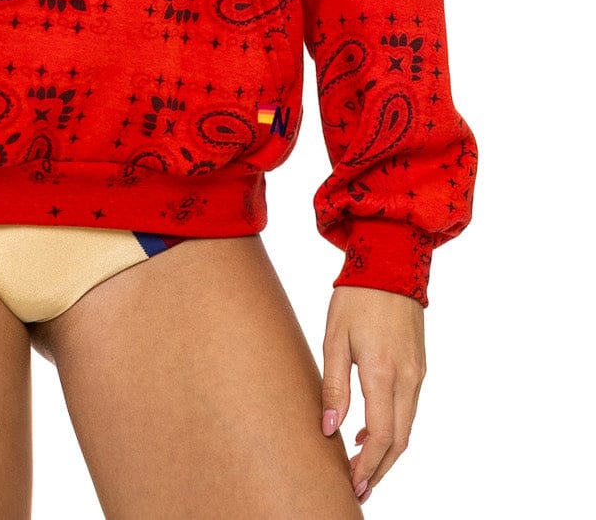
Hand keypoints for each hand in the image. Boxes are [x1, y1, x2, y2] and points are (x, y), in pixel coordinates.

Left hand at [320, 284, 425, 503]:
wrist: (391, 261)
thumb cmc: (356, 297)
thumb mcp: (334, 338)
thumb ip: (333, 385)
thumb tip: (330, 429)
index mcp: (383, 372)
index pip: (382, 436)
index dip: (368, 466)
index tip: (352, 484)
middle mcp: (408, 378)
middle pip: (399, 440)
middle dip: (379, 469)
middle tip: (358, 488)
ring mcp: (418, 372)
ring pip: (407, 427)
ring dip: (387, 451)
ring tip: (361, 465)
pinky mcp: (419, 365)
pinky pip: (409, 408)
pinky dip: (393, 428)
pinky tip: (370, 430)